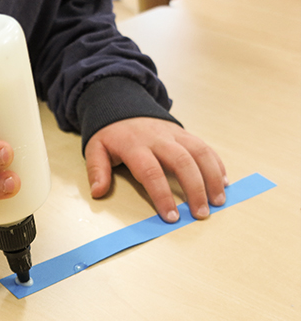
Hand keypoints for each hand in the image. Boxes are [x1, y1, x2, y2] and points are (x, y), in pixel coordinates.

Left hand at [84, 117, 227, 221]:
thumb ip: (97, 170)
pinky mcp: (184, 132)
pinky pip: (205, 147)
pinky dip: (217, 164)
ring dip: (212, 177)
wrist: (122, 104)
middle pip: (182, 162)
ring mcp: (174, 134)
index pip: (151, 172)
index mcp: (134, 145)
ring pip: (199, 152)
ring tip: (218, 201)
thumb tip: (98, 192)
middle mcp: (158, 138)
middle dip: (194, 189)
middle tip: (201, 213)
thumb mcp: (95, 148)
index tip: (171, 216)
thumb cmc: (111, 133)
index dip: (162, 195)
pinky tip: (224, 181)